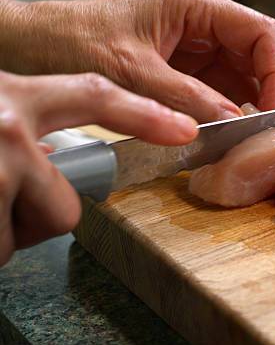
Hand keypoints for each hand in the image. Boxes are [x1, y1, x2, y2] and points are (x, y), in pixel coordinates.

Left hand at [0, 0, 274, 121]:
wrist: (34, 48)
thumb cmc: (72, 42)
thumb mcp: (132, 72)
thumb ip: (185, 98)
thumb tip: (232, 122)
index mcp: (194, 6)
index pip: (261, 33)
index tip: (274, 110)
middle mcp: (203, 25)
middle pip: (260, 57)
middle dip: (271, 94)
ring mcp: (196, 51)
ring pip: (246, 78)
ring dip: (253, 108)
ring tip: (257, 139)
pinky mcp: (186, 74)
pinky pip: (222, 94)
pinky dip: (231, 116)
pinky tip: (234, 136)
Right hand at [0, 70, 196, 264]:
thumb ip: (26, 123)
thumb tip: (51, 155)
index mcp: (18, 96)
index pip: (96, 98)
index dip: (146, 116)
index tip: (186, 131)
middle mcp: (10, 126)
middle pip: (71, 205)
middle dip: (44, 213)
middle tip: (5, 199)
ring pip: (40, 227)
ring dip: (8, 227)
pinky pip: (3, 248)